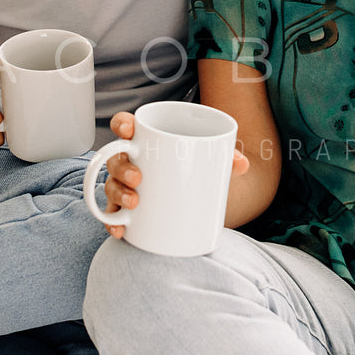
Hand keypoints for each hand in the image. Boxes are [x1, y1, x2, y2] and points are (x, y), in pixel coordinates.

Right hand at [101, 111, 249, 240]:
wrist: (199, 192)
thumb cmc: (198, 165)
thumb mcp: (213, 158)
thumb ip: (227, 156)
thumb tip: (242, 164)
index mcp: (147, 139)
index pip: (126, 125)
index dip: (121, 124)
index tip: (128, 130)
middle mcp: (132, 160)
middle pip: (116, 158)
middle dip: (122, 167)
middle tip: (139, 178)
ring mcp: (127, 185)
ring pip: (111, 185)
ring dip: (117, 193)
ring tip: (134, 203)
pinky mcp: (129, 209)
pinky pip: (114, 215)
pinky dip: (113, 223)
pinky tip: (120, 230)